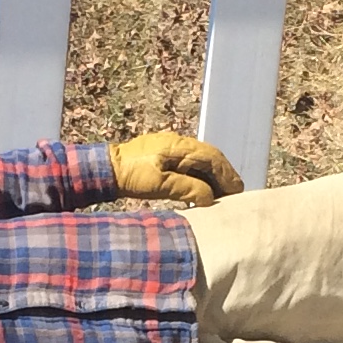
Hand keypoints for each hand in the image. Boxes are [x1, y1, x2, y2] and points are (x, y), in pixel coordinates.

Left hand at [111, 131, 244, 206]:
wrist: (106, 169)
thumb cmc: (130, 175)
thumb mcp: (160, 184)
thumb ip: (187, 189)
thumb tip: (210, 197)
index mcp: (179, 146)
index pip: (212, 157)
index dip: (227, 174)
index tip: (237, 190)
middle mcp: (179, 144)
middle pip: (210, 159)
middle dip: (223, 176)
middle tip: (233, 196)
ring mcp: (171, 149)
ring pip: (200, 162)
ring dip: (212, 178)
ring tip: (220, 197)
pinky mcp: (165, 157)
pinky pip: (189, 166)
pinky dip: (199, 178)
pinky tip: (201, 192)